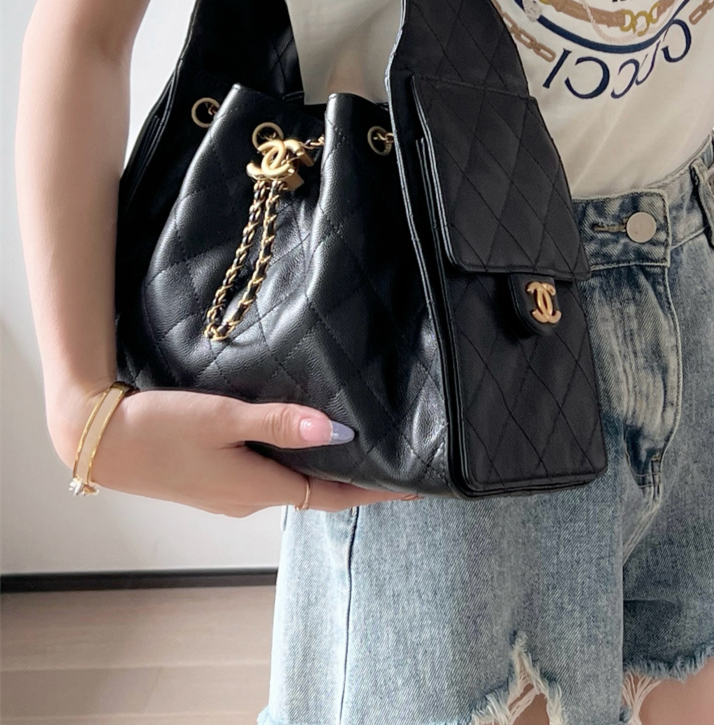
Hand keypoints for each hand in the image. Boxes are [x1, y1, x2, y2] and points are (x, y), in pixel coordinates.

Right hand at [52, 387, 420, 516]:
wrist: (97, 440)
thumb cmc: (159, 427)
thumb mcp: (223, 419)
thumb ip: (279, 423)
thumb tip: (336, 432)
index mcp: (257, 489)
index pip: (332, 497)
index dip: (374, 492)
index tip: (413, 488)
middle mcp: (248, 497)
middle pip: (316, 491)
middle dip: (357, 481)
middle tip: (394, 460)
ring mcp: (229, 491)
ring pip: (292, 481)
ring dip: (325, 470)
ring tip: (359, 447)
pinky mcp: (212, 478)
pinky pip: (268, 473)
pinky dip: (295, 461)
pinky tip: (300, 439)